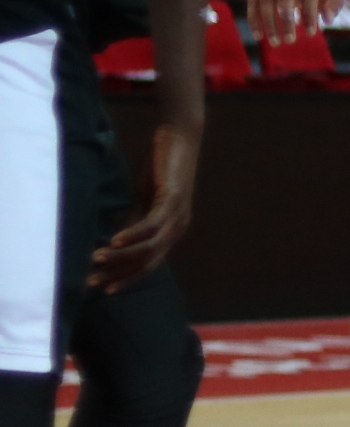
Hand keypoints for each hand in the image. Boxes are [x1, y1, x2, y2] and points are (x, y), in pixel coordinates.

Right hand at [91, 122, 199, 289]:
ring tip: (97, 260)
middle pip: (147, 261)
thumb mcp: (143, 200)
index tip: (103, 288)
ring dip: (121, 257)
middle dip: (119, 274)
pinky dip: (132, 235)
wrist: (178, 137)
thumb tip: (114, 242)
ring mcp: (178, 215)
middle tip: (93, 282)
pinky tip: (113, 241)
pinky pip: (152, 225)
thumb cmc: (160, 168)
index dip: (126, 277)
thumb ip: (133, 220)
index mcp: (170, 231)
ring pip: (149, 247)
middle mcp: (177, 228)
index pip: (148, 263)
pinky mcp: (173, 200)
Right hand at [247, 0, 344, 45]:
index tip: (311, 33)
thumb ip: (333, 3)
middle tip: (290, 40)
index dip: (309, 12)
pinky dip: (254, 18)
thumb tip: (327, 20)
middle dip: (285, 18)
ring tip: (275, 42)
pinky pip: (254, 0)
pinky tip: (259, 35)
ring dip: (267, 21)